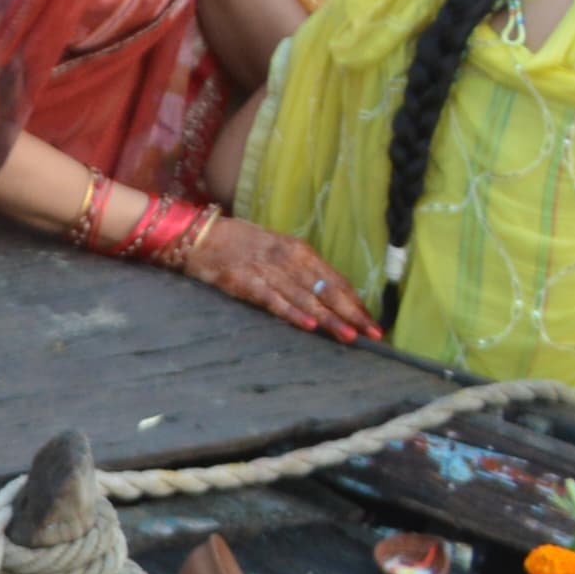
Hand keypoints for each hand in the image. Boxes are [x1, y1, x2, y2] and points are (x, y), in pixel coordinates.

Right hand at [180, 214, 375, 340]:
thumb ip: (301, 269)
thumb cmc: (242, 244)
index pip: (335, 279)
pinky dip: (292, 313)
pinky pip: (273, 301)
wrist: (201, 236)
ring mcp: (267, 271)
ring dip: (329, 319)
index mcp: (299, 250)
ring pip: (305, 299)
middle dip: (352, 314)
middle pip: (327, 290)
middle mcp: (288, 260)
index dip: (356, 301)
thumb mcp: (277, 249)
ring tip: (349, 337)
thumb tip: (330, 295)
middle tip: (373, 334)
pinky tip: (309, 326)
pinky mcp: (245, 283)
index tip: (372, 321)